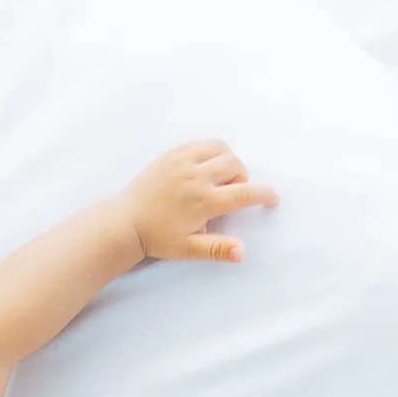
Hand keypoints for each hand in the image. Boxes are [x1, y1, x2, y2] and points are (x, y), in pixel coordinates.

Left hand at [120, 141, 276, 262]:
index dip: (264, 194)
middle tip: (231, 193)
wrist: (125, 222)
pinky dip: (209, 152)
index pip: (245, 192)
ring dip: (227, 160)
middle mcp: (195, 177)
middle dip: (242, 178)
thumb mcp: (189, 248)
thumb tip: (242, 253)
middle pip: (235, 165)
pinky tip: (203, 168)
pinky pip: (200, 143)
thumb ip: (218, 249)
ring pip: (220, 148)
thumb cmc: (158, 238)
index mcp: (203, 201)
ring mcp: (182, 161)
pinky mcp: (170, 154)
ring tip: (218, 178)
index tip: (272, 198)